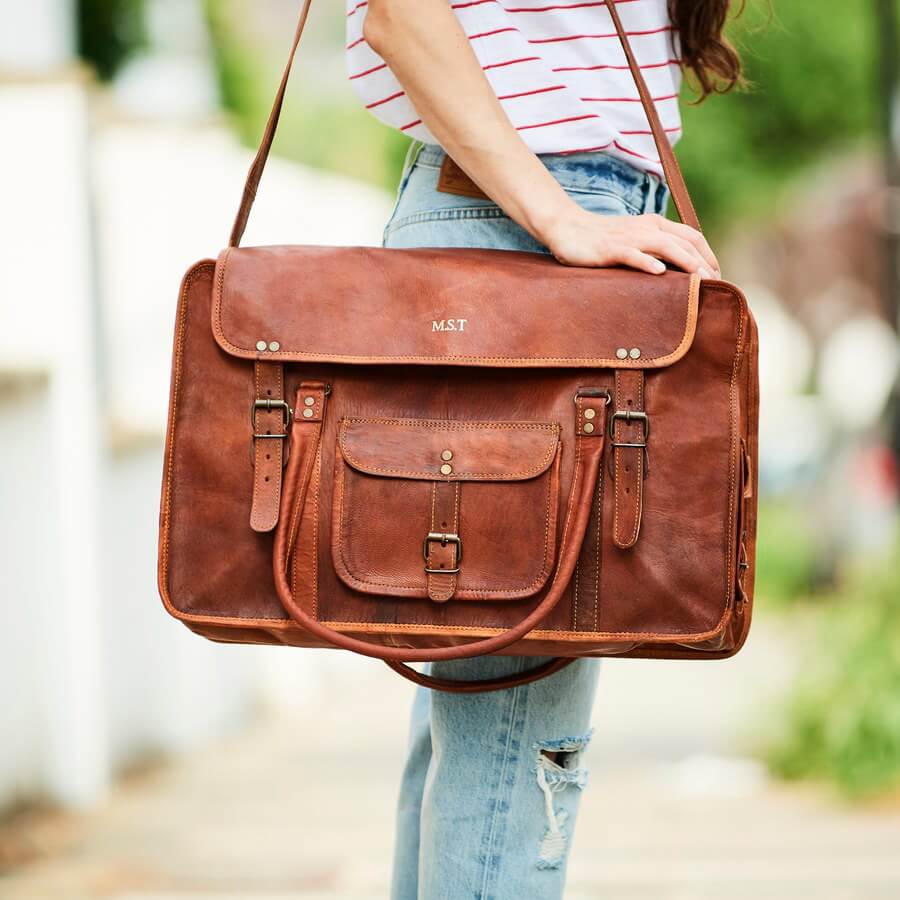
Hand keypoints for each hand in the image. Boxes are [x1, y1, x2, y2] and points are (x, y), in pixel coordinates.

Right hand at [541, 206, 719, 276]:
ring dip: (685, 262)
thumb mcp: (633, 241)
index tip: (717, 276)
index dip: (708, 255)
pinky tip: (659, 272)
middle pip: (684, 242)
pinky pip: (632, 254)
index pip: (691, 236)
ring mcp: (629, 237)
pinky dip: (647, 262)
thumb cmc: (601, 240)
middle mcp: (647, 228)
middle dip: (703, 262)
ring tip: (700, 279)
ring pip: (665, 246)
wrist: (568, 228)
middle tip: (716, 284)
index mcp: (655, 225)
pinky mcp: (610, 249)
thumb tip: (675, 272)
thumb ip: (654, 250)